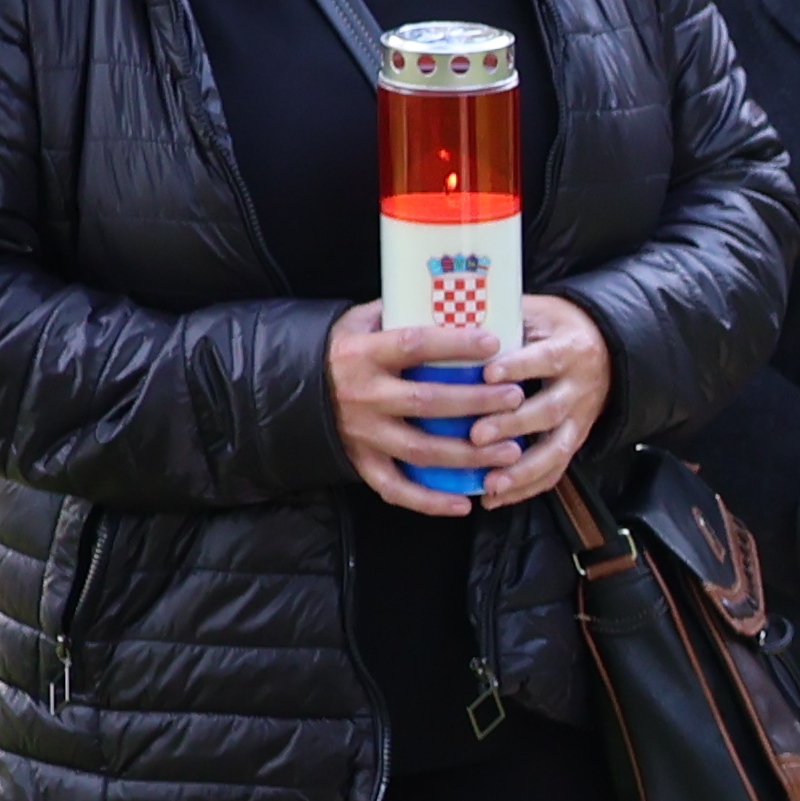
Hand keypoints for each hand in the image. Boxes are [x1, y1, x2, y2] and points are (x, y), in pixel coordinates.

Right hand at [328, 293, 608, 513]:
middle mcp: (363, 395)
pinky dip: (429, 501)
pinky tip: (465, 502)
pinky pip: (396, 489)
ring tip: (509, 452)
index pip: (413, 345)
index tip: (493, 342)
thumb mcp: (358, 322)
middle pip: (425, 402)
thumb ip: (398, 313)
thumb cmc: (338, 350)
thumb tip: (451, 298)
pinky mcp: (360, 462)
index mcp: (363, 354)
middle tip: (515, 398)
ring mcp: (362, 433)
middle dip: (475, 403)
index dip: (453, 344)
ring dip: (468, 455)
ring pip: (419, 450)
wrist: (285, 389)